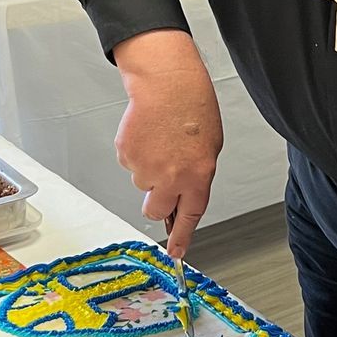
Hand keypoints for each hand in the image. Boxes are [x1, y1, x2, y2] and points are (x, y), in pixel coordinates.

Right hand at [112, 30, 222, 257]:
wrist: (168, 83)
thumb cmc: (193, 109)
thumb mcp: (210, 148)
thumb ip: (196, 176)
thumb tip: (183, 196)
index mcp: (197, 177)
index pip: (189, 216)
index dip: (181, 237)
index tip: (175, 253)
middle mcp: (171, 177)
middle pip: (155, 209)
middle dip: (157, 201)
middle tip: (162, 178)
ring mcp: (145, 167)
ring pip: (142, 182)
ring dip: (149, 168)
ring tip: (161, 140)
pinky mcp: (126, 154)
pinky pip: (130, 163)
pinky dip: (137, 152)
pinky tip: (148, 133)